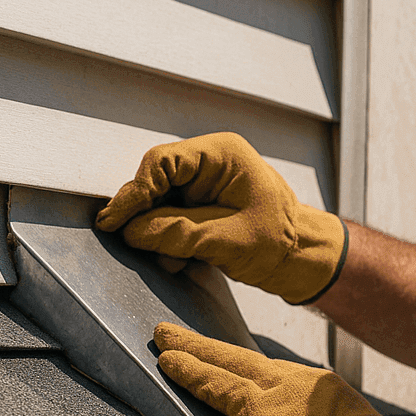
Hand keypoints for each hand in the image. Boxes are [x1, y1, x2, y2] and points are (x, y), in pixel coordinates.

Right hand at [96, 133, 347, 304]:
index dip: (135, 191)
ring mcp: (202, 187)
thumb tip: (134, 232)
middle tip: (127, 241)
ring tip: (171, 259)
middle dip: (143, 215)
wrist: (300, 260)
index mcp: (222, 155)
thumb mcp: (232, 240)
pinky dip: (166, 241)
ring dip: (155, 233)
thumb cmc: (283, 242)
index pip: (162, 162)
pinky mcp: (199, 209)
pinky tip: (179, 260)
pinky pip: (168, 220)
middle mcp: (208, 165)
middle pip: (155, 182)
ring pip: (157, 204)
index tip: (115, 219)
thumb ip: (182, 233)